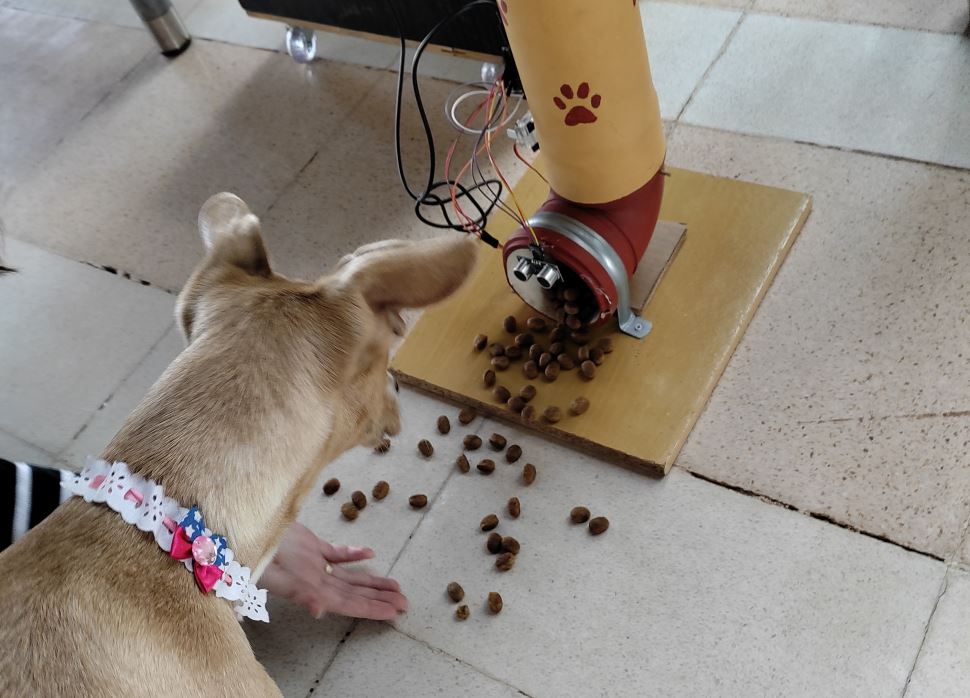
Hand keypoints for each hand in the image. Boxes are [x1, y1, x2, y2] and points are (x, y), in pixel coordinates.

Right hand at [259, 521, 407, 620]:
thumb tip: (320, 611)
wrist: (241, 530)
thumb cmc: (251, 555)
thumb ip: (297, 593)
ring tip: (396, 587)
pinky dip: (353, 554)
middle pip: (354, 593)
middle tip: (406, 604)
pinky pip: (336, 553)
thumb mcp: (272, 575)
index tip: (393, 612)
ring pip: (350, 576)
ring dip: (372, 581)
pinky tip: (371, 554)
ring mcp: (313, 563)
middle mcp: (315, 580)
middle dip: (379, 598)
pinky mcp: (310, 545)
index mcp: (309, 589)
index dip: (370, 608)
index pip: (348, 603)